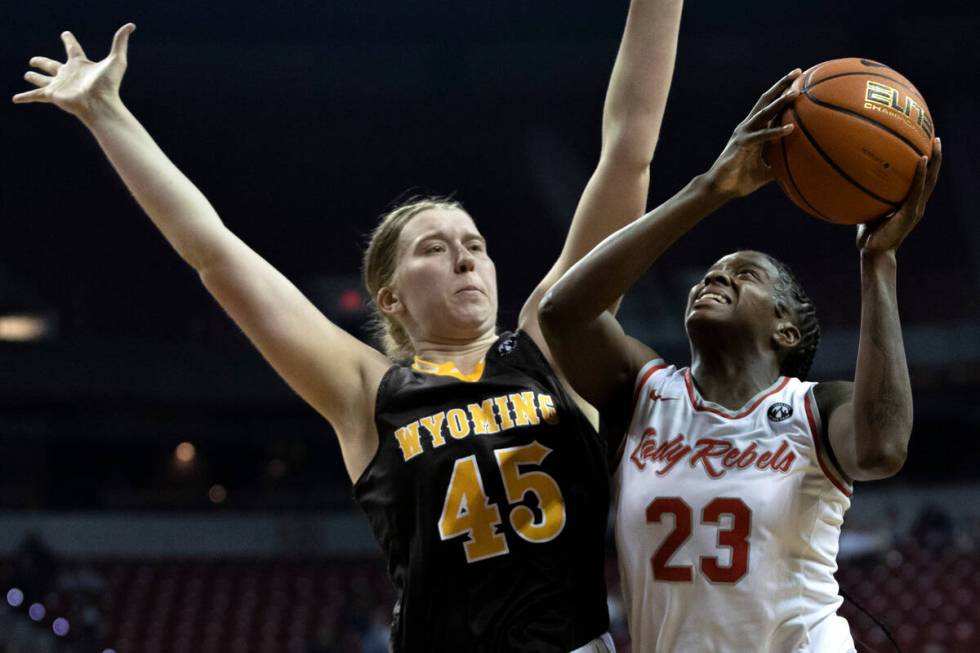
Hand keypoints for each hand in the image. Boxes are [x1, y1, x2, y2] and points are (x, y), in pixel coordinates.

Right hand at [12, 23, 134, 120]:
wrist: (101, 104)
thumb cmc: (109, 84)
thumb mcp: (116, 60)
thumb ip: (120, 41)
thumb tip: (131, 25)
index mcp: (80, 64)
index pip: (73, 49)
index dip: (69, 40)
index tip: (65, 34)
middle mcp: (68, 74)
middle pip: (53, 65)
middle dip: (43, 62)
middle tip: (34, 60)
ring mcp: (59, 85)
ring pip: (43, 79)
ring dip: (34, 77)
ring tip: (27, 75)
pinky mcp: (52, 95)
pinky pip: (35, 95)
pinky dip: (25, 97)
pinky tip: (15, 99)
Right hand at [704, 69, 800, 198]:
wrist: (719, 189)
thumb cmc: (740, 181)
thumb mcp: (766, 172)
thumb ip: (781, 164)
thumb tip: (801, 168)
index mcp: (754, 130)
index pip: (770, 107)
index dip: (782, 92)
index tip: (799, 80)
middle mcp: (748, 127)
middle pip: (766, 100)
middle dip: (781, 85)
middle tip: (797, 72)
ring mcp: (744, 133)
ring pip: (764, 112)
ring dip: (779, 101)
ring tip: (795, 93)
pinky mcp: (741, 143)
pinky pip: (762, 135)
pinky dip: (776, 132)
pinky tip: (790, 128)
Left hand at [857, 138, 941, 256]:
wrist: (873, 252)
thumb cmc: (868, 234)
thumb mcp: (868, 210)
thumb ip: (867, 197)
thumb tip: (853, 181)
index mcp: (909, 203)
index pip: (922, 180)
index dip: (926, 165)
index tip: (926, 146)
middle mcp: (917, 204)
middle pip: (931, 176)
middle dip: (935, 157)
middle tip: (936, 138)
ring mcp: (916, 208)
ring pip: (930, 180)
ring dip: (934, 160)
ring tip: (936, 143)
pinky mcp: (911, 212)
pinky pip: (917, 190)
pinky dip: (920, 174)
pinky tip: (920, 159)